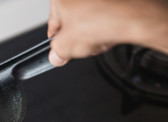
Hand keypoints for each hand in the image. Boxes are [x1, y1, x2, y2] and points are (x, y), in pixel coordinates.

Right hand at [47, 0, 167, 65]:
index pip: (53, 24)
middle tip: (81, 47)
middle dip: (78, 38)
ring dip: (92, 35)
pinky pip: (105, 17)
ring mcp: (96, 0)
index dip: (56, 41)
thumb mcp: (65, 47)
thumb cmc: (99, 22)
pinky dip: (106, 27)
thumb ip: (56, 53)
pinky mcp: (112, 3)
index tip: (59, 51)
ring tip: (98, 42)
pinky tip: (109, 36)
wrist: (129, 17)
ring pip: (90, 21)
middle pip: (73, 23)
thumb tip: (56, 56)